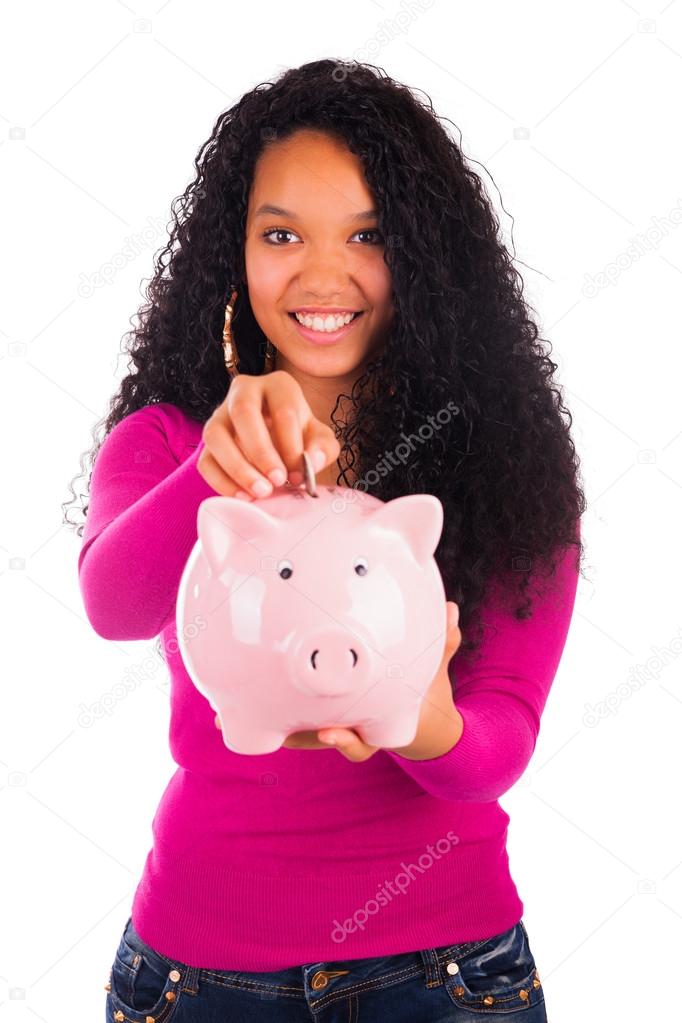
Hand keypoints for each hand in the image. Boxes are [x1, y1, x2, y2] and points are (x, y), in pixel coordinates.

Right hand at [197, 369, 341, 498]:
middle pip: (243, 412)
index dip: (291, 446)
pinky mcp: (208, 442)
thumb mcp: (320, 440)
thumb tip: (311, 461)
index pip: (283, 410)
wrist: (280, 445)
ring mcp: (219, 415)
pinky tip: (243, 497)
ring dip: (237, 467)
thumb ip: (323, 449)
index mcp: (278, 386)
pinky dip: (221, 482)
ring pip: (215, 435)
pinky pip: (204, 460)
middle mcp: (244, 392)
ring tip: (259, 493)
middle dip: (261, 451)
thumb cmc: (301, 438)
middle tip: (277, 481)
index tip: (298, 476)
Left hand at [213, 601, 462, 761]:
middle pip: (316, 742)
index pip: (360, 739)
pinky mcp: (309, 713)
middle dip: (293, 739)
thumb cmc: (424, 687)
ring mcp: (328, 722)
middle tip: (267, 732)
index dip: (344, 739)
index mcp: (377, 723)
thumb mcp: (435, 667)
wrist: (419, 715)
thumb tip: (453, 610)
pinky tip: (225, 694)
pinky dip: (257, 706)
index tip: (331, 731)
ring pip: (291, 732)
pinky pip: (281, 713)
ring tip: (223, 719)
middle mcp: (349, 728)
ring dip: (261, 724)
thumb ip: (443, 642)